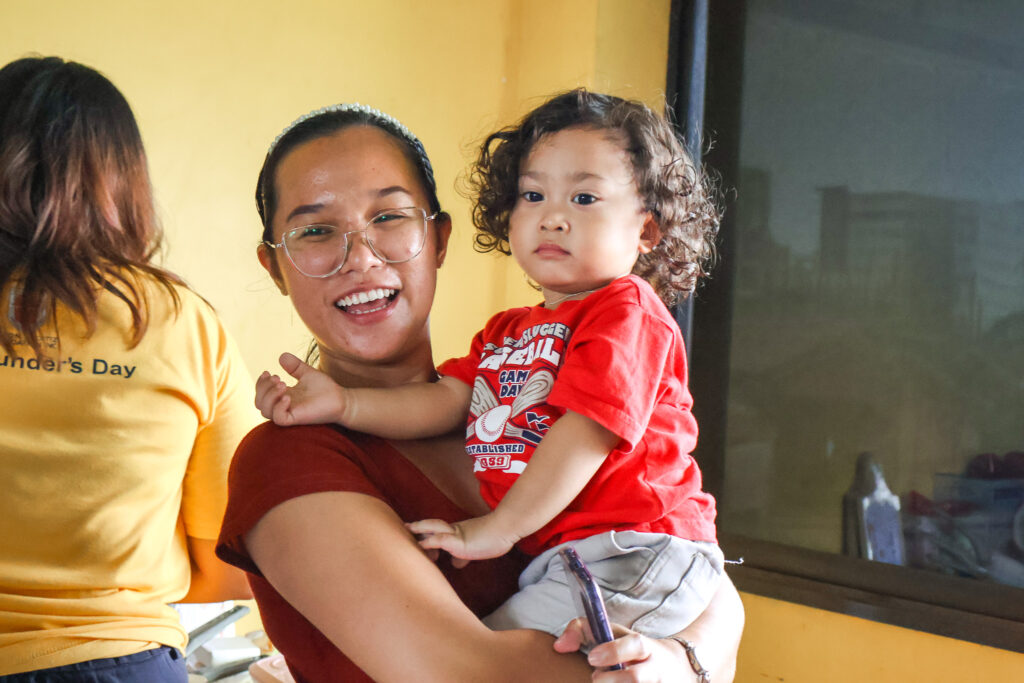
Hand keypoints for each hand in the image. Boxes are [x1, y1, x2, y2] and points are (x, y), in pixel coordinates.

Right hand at [254, 352, 346, 426]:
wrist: (341, 399)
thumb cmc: (325, 389)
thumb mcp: (307, 373)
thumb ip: (294, 366)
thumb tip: (281, 356)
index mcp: (283, 396)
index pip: (261, 394)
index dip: (260, 383)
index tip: (268, 372)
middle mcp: (283, 406)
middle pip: (259, 402)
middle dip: (263, 388)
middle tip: (278, 378)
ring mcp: (289, 413)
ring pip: (265, 411)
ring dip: (270, 395)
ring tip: (284, 384)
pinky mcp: (296, 420)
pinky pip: (279, 418)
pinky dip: (279, 407)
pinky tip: (288, 397)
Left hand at [406, 515, 518, 567]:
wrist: (506, 529)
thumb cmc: (496, 538)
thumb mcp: (476, 550)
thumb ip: (464, 556)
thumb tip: (455, 563)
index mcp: (459, 532)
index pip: (440, 531)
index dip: (429, 535)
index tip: (420, 541)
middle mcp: (455, 531)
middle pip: (433, 525)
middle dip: (419, 527)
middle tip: (407, 526)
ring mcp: (456, 535)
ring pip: (434, 527)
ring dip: (420, 528)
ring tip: (408, 528)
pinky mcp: (459, 542)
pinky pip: (440, 540)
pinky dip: (429, 542)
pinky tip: (421, 545)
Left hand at [554, 619, 696, 681]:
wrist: (675, 667)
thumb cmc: (632, 649)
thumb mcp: (614, 634)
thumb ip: (583, 630)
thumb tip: (559, 646)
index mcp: (645, 647)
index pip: (635, 646)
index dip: (613, 652)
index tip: (591, 658)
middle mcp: (654, 669)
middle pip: (635, 678)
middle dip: (611, 679)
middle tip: (595, 677)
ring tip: (605, 681)